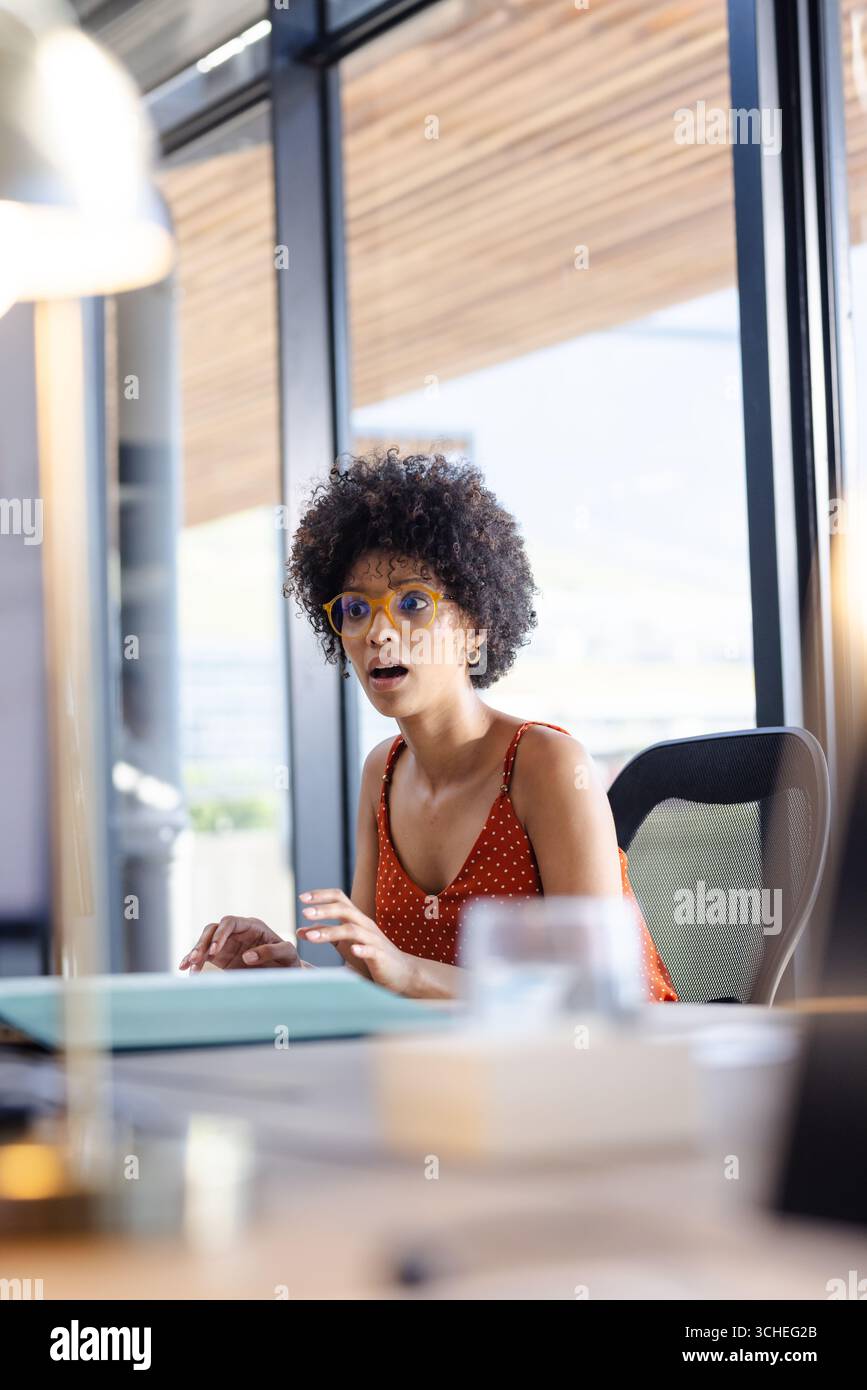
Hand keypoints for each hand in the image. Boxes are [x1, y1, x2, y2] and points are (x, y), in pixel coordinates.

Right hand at [179, 916, 305, 971]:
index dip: (220, 934)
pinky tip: (186, 970)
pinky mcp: (221, 957)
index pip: (230, 922)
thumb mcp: (287, 954)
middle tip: (196, 958)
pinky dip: (194, 961)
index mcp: (253, 926)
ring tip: (188, 967)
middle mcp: (237, 932)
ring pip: (205, 941)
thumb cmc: (289, 960)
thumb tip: (246, 957)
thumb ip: (271, 952)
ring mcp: (227, 944)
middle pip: (213, 929)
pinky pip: (204, 955)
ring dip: (195, 952)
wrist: (286, 973)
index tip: (215, 950)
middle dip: (203, 943)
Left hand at [297, 890, 417, 995]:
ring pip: (352, 930)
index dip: (321, 895)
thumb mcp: (344, 944)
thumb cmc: (370, 957)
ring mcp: (374, 940)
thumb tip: (300, 930)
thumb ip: (325, 934)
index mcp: (356, 919)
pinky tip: (353, 951)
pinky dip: (361, 949)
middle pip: (345, 909)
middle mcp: (365, 925)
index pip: (339, 898)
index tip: (302, 898)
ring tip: (311, 937)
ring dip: (330, 932)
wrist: (402, 973)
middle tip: (304, 912)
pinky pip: (371, 950)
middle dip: (324, 909)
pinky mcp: (381, 957)